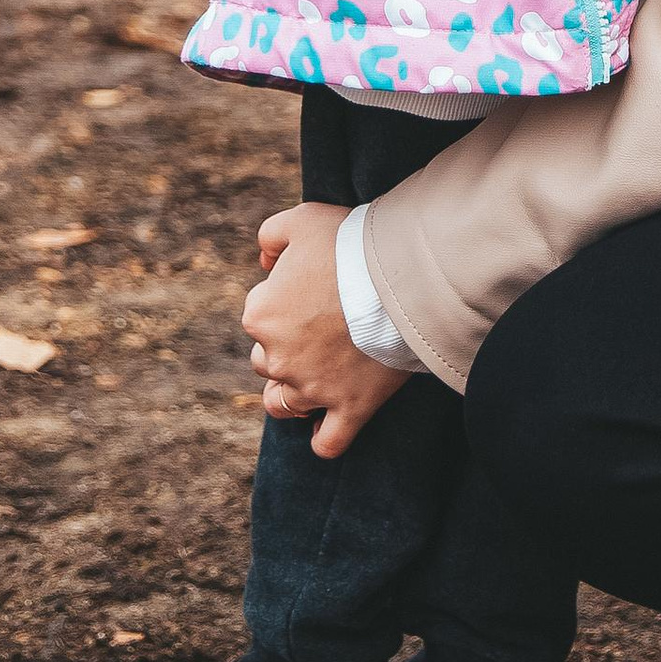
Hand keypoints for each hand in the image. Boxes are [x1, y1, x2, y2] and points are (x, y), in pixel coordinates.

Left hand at [243, 202, 410, 459]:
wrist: (402, 275)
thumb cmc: (351, 243)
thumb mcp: (301, 219)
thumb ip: (271, 235)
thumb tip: (264, 261)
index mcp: (260, 314)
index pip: (259, 313)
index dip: (285, 299)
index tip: (316, 287)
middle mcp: (277, 358)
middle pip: (267, 361)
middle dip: (287, 347)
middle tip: (323, 325)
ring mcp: (313, 389)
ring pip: (284, 405)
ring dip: (294, 392)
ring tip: (320, 373)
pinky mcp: (349, 408)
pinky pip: (328, 442)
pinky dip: (324, 438)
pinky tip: (329, 422)